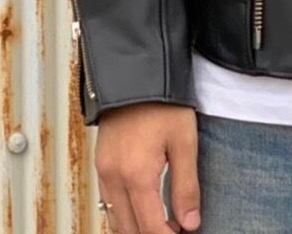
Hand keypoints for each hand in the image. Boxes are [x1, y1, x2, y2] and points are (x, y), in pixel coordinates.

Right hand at [94, 102, 201, 233]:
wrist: (136, 73)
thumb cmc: (163, 102)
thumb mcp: (184, 141)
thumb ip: (186, 186)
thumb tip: (190, 223)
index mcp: (136, 175)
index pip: (150, 228)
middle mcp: (114, 178)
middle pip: (130, 229)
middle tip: (176, 230)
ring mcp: (104, 171)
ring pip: (116, 220)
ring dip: (137, 228)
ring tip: (163, 223)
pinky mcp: (101, 164)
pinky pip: (108, 202)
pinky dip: (124, 215)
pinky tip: (142, 210)